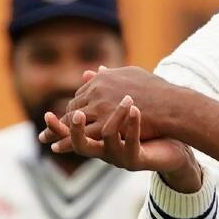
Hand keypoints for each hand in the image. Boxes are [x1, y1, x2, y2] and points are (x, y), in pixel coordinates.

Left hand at [38, 66, 172, 145]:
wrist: (172, 106)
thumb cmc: (158, 92)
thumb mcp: (134, 77)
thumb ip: (113, 75)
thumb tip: (99, 70)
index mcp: (104, 78)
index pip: (82, 93)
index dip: (76, 105)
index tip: (71, 113)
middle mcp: (98, 89)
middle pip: (74, 106)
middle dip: (62, 117)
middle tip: (49, 126)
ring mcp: (100, 106)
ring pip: (74, 121)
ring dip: (58, 130)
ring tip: (46, 139)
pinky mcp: (105, 124)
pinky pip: (82, 134)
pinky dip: (68, 141)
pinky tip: (58, 148)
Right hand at [45, 96, 202, 192]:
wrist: (172, 146)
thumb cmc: (146, 126)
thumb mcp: (121, 109)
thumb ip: (105, 94)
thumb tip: (90, 73)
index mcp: (96, 139)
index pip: (70, 135)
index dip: (57, 127)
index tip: (46, 114)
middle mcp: (104, 152)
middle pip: (81, 144)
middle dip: (75, 129)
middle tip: (76, 113)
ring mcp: (120, 157)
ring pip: (108, 140)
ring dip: (110, 119)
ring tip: (109, 104)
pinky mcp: (137, 159)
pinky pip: (131, 142)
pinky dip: (132, 125)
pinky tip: (135, 109)